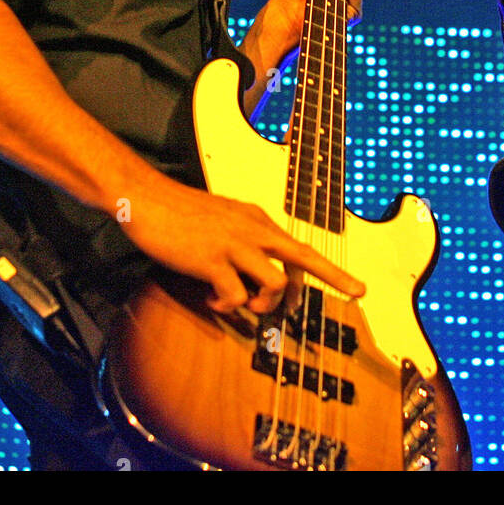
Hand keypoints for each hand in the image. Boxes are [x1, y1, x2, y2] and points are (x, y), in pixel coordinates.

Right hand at [124, 180, 365, 315]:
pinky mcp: (212, 260)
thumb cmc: (181, 212)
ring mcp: (234, 244)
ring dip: (265, 303)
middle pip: (304, 256)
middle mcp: (253, 230)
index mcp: (257, 220)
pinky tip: (213, 300)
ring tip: (245, 304)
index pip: (300, 247)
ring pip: (275, 282)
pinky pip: (235, 295)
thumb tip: (257, 276)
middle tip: (356, 291)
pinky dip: (228, 306)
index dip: (328, 270)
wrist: (147, 197)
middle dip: (335, 276)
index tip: (353, 286)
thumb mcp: (224, 220)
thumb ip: (245, 242)